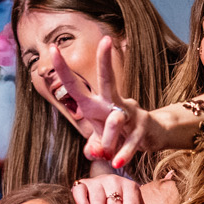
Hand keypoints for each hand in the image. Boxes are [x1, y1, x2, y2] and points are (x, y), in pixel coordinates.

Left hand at [45, 36, 161, 170]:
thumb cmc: (119, 135)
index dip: (63, 69)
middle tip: (106, 40)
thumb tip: (92, 152)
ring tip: (108, 155)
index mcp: (95, 104)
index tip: (52, 48)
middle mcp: (112, 102)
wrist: (151, 137)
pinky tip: (117, 162)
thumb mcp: (101, 141)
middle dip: (105, 61)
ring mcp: (130, 111)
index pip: (75, 85)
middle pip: (108, 79)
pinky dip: (124, 152)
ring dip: (109, 139)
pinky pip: (131, 139)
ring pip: (116, 119)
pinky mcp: (143, 125)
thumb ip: (94, 146)